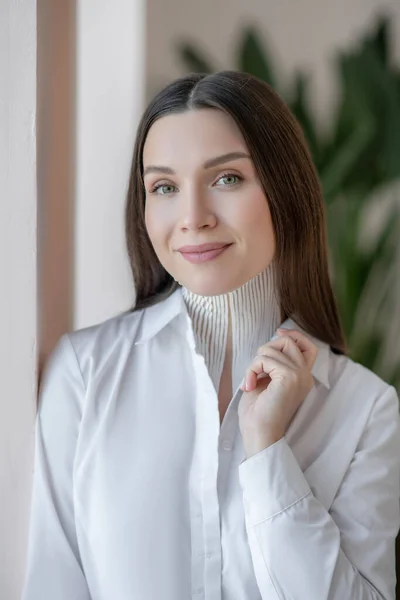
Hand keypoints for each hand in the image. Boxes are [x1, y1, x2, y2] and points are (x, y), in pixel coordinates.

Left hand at [238, 328, 317, 457]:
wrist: (258, 434)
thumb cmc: (258, 413)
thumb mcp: (266, 381)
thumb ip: (272, 364)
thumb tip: (269, 344)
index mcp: (303, 377)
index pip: (308, 346)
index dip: (294, 335)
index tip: (277, 332)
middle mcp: (305, 376)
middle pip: (288, 341)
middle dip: (265, 350)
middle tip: (255, 372)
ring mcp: (299, 375)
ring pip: (272, 348)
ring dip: (254, 363)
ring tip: (250, 381)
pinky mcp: (289, 377)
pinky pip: (265, 358)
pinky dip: (252, 369)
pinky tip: (249, 386)